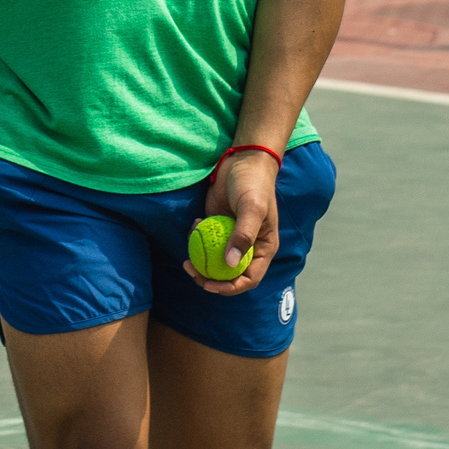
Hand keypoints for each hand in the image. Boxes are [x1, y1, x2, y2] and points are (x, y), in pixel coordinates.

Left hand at [183, 149, 279, 294]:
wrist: (243, 161)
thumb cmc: (254, 185)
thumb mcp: (252, 209)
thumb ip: (243, 235)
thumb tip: (230, 264)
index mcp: (263, 249)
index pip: (249, 278)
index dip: (230, 287)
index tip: (209, 285)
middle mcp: (248, 247)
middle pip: (229, 274)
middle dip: (209, 278)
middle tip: (191, 271)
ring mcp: (231, 237)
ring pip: (214, 260)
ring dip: (200, 262)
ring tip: (185, 258)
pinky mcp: (217, 225)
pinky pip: (205, 240)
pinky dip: (196, 238)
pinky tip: (193, 224)